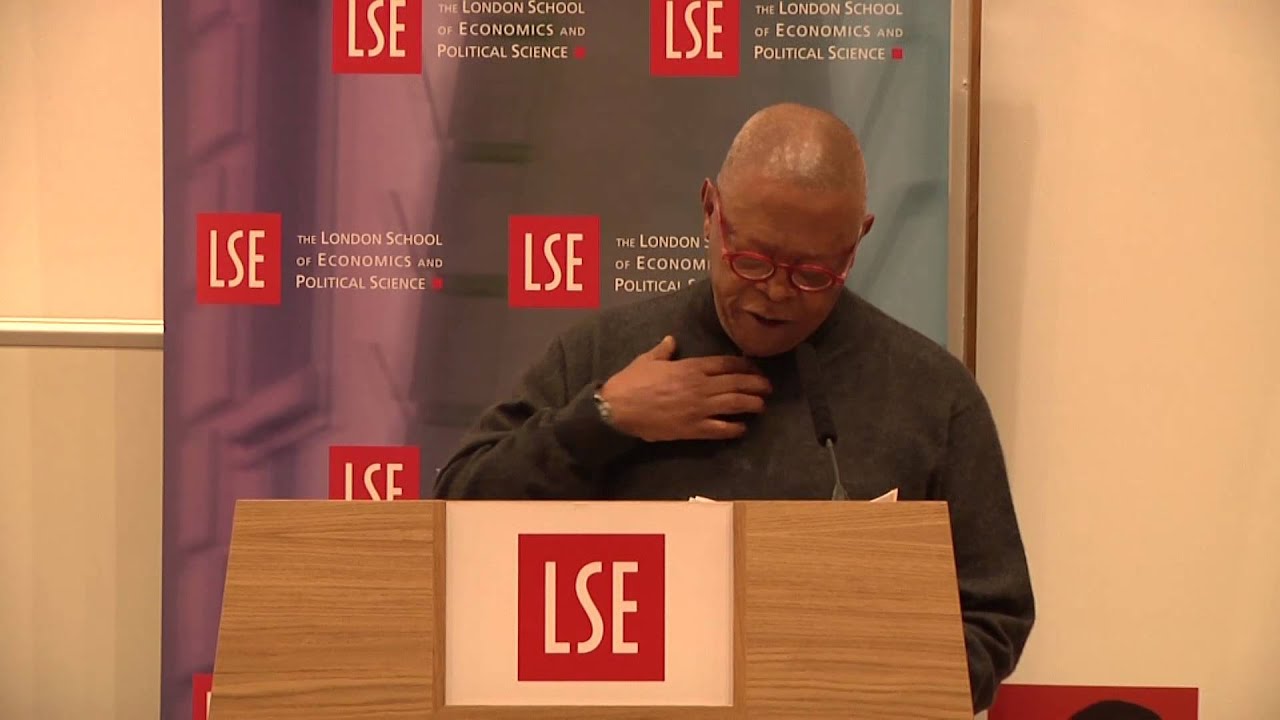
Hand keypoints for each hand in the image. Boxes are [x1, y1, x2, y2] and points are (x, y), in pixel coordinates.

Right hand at [599, 335, 771, 441]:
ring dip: (752, 404)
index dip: (745, 365)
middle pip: (737, 382)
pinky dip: (734, 428)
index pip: (727, 363)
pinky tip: (742, 428)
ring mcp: (699, 408)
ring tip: (761, 405)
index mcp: (691, 367)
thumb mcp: (648, 360)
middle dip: (756, 384)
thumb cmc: (632, 382)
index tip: (755, 367)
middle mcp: (700, 386)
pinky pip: (720, 429)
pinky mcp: (693, 429)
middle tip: (767, 387)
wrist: (618, 409)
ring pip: (735, 404)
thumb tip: (671, 340)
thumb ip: (663, 350)